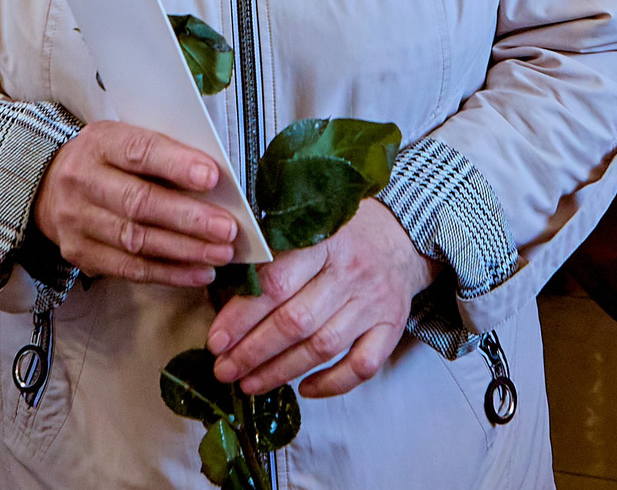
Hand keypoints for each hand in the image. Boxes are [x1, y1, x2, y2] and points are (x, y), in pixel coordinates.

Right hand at [33, 122, 239, 288]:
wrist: (48, 186)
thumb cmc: (107, 161)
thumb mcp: (125, 141)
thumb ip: (163, 156)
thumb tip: (216, 184)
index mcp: (99, 143)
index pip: (138, 151)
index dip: (176, 165)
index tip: (212, 177)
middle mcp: (82, 180)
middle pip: (138, 202)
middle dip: (188, 218)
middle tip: (227, 228)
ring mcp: (77, 220)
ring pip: (136, 240)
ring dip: (184, 250)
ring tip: (221, 254)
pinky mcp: (80, 253)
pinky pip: (129, 269)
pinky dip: (169, 273)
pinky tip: (199, 273)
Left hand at [208, 199, 434, 398]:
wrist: (400, 236)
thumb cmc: (340, 233)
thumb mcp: (307, 225)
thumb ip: (272, 252)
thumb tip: (222, 290)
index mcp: (323, 240)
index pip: (276, 283)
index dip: (241, 315)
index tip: (216, 339)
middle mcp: (351, 272)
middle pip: (296, 321)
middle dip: (253, 351)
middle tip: (223, 369)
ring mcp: (374, 303)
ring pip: (323, 347)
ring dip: (281, 371)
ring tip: (248, 383)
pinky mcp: (392, 327)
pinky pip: (363, 366)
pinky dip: (332, 383)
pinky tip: (303, 390)